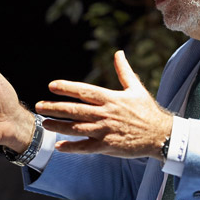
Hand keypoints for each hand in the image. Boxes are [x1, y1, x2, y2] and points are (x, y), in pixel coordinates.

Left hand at [35, 50, 173, 159]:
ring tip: (45, 122)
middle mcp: (105, 114)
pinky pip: (85, 147)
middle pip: (75, 109)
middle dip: (55, 107)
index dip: (67, 88)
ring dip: (59, 125)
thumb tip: (118, 53)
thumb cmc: (147, 111)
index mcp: (111, 98)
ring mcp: (105, 131)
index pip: (84, 91)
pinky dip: (71, 147)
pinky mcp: (107, 146)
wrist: (161, 135)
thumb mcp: (136, 88)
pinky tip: (59, 146)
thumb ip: (124, 71)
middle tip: (39, 105)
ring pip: (76, 128)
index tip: (52, 85)